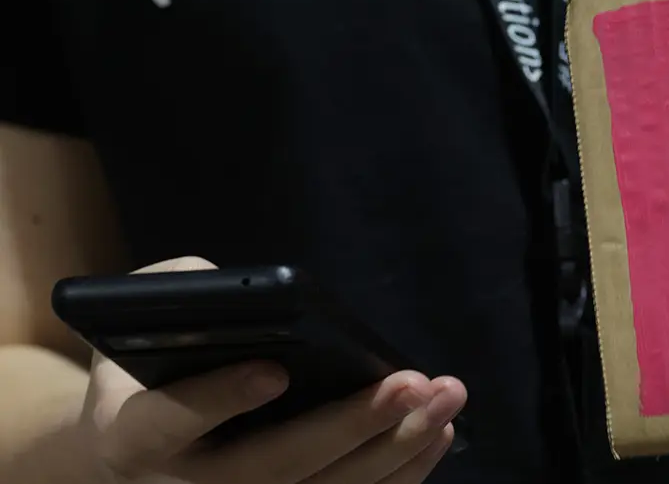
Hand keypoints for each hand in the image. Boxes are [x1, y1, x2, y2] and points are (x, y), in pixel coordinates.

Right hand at [78, 257, 466, 482]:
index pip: (171, 422)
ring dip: (395, 447)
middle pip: (273, 467)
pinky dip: (400, 473)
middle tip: (410, 384)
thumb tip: (253, 293)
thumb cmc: (154, 363)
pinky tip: (438, 431)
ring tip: (445, 398)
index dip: (221, 398)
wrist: (143, 445)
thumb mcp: (144, 317)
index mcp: (133, 435)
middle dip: (350, 425)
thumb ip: (183, 295)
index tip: (275, 369)